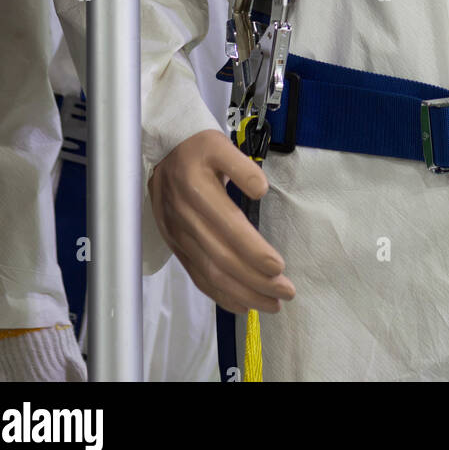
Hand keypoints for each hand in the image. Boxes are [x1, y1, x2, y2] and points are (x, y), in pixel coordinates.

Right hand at [148, 129, 295, 314]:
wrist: (162, 152)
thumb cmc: (198, 147)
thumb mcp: (220, 145)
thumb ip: (242, 166)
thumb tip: (260, 191)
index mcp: (197, 190)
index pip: (229, 228)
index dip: (254, 251)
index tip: (279, 267)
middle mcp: (186, 218)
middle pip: (221, 259)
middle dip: (255, 281)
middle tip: (286, 293)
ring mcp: (179, 236)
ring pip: (210, 273)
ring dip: (242, 293)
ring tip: (271, 304)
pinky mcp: (176, 246)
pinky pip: (197, 276)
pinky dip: (220, 294)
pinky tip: (242, 304)